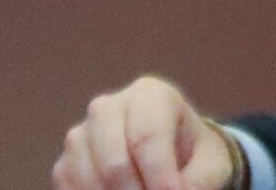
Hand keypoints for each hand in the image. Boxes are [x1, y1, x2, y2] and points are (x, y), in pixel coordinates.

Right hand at [52, 76, 236, 189]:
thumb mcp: (210, 164)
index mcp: (149, 95)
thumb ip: (199, 182)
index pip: (147, 137)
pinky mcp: (65, 162)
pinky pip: (70, 188)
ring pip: (89, 178)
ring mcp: (81, 135)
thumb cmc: (194, 155)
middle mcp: (107, 108)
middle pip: (114, 162)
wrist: (173, 155)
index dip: (159, 175)